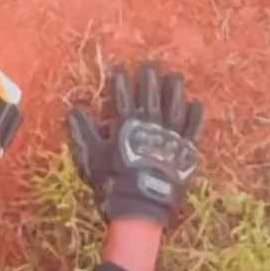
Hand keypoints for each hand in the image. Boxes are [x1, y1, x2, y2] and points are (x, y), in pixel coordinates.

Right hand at [64, 61, 205, 228]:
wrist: (141, 206)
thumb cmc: (113, 183)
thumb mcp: (92, 158)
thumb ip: (84, 132)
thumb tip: (73, 110)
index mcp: (126, 125)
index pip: (123, 96)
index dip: (121, 81)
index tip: (120, 68)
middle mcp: (150, 125)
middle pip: (150, 95)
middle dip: (149, 78)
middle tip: (150, 64)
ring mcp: (169, 136)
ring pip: (174, 106)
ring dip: (174, 89)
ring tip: (175, 76)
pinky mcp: (185, 149)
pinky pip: (192, 128)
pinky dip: (194, 116)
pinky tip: (196, 104)